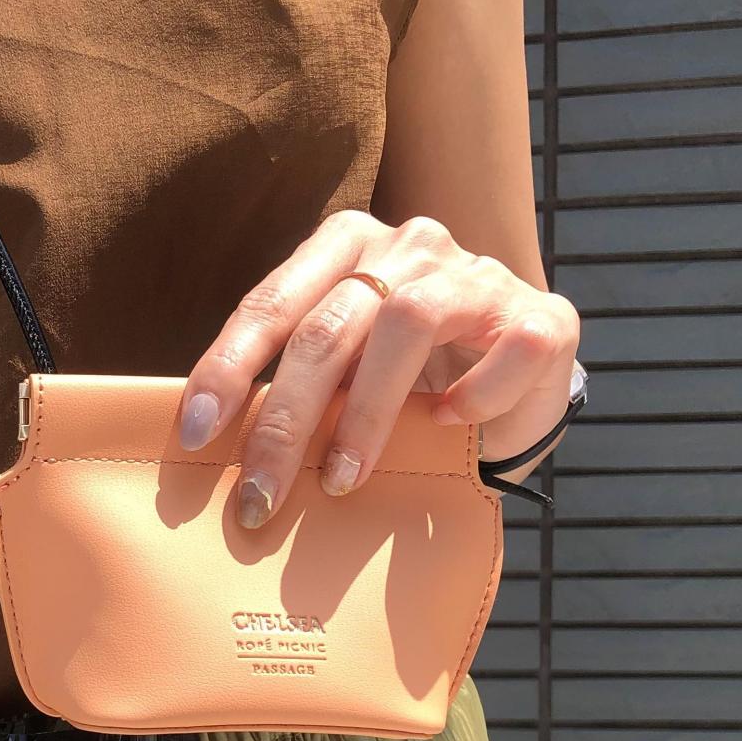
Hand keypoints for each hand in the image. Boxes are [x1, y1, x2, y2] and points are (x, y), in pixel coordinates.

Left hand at [177, 211, 581, 525]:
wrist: (520, 379)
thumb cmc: (412, 380)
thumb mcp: (344, 373)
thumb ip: (295, 386)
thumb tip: (218, 449)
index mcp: (345, 248)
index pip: (271, 303)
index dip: (228, 367)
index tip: (197, 432)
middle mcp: (409, 246)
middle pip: (328, 326)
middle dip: (285, 419)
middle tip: (260, 494)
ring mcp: (477, 274)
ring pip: (405, 324)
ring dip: (365, 413)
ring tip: (343, 479)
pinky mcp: (543, 314)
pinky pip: (504, 350)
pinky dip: (472, 396)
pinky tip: (447, 424)